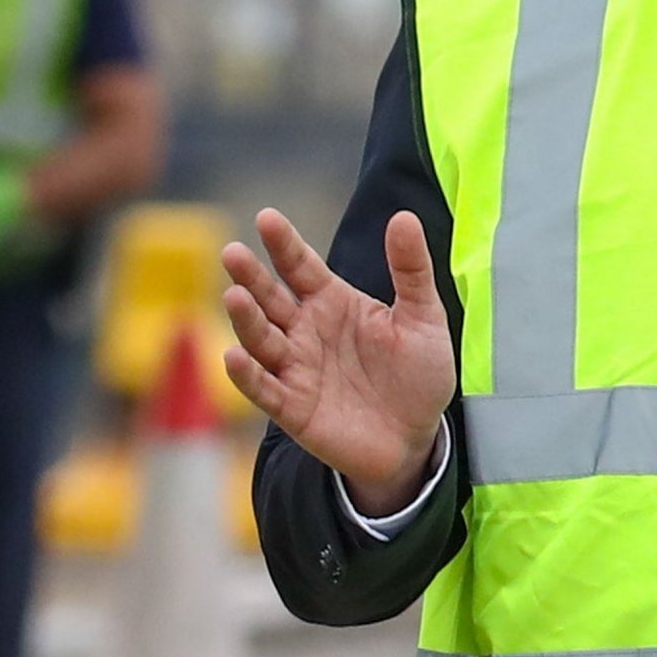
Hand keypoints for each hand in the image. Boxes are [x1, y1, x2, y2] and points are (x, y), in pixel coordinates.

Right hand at [221, 207, 456, 513]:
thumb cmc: (418, 376)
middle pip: (270, 298)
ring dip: (245, 319)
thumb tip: (404, 217)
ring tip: (234, 296)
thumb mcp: (424, 318)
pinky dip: (246, 375)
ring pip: (261, 339)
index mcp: (333, 302)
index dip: (284, 244)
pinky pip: (264, 389)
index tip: (267, 218)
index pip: (300, 266)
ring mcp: (296, 369)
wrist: (416, 439)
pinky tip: (233, 356)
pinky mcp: (293, 409)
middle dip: (251, 276)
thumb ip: (411, 270)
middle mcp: (306, 331)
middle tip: (232, 252)